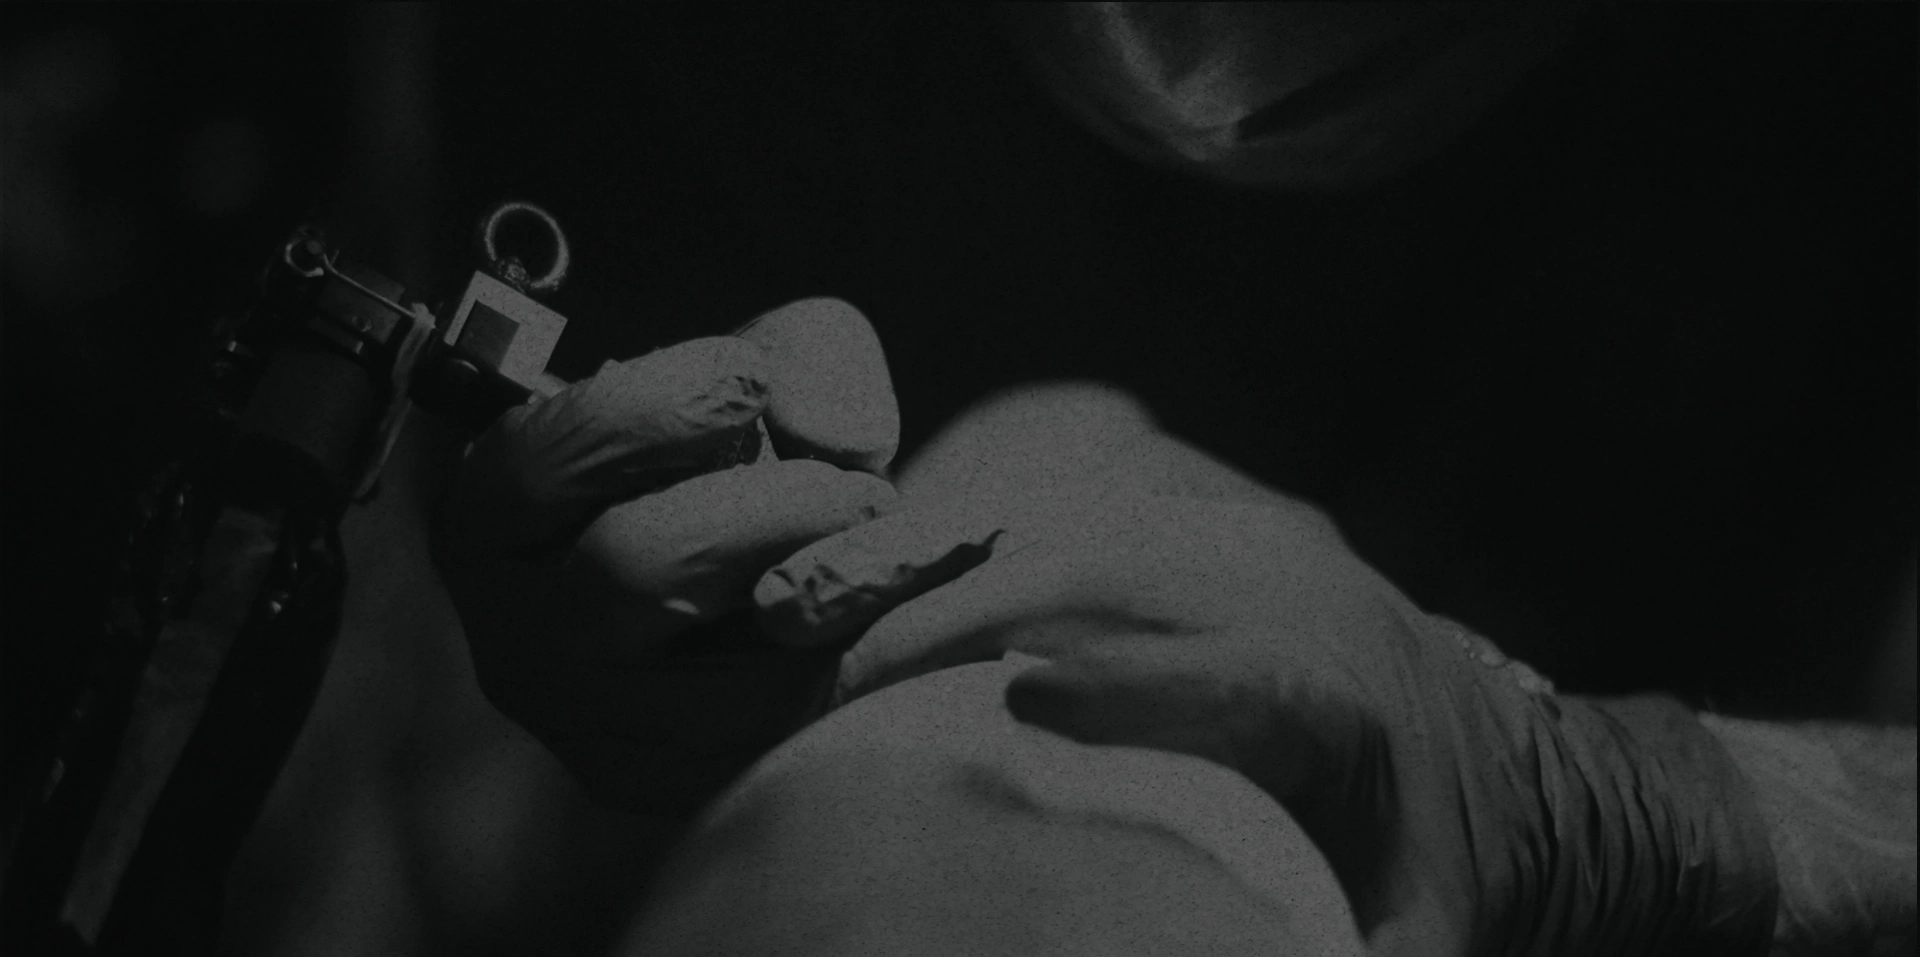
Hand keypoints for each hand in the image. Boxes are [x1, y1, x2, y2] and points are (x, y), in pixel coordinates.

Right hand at [432, 298, 898, 815]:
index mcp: (493, 517)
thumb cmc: (748, 447)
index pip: (536, 467)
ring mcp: (592, 728)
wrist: (780, 566)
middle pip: (636, 572)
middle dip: (772, 514)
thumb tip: (833, 434)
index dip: (649, 410)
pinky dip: (867, 667)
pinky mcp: (674, 786)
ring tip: (884, 543)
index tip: (747, 377)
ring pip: (734, 686)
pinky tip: (908, 608)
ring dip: (838, 598)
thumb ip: (808, 360)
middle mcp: (519, 634)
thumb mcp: (770, 363)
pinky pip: (790, 743)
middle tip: (859, 489)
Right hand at [758, 476, 1778, 955]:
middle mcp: (1289, 589)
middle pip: (1108, 571)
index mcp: (1337, 699)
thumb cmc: (1440, 869)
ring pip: (1069, 516)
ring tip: (814, 611)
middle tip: (827, 680)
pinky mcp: (1208, 512)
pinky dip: (963, 529)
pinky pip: (1069, 496)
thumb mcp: (1414, 942)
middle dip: (961, 615)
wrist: (1515, 765)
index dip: (1120, 685)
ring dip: (938, 558)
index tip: (1007, 699)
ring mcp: (1245, 533)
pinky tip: (872, 569)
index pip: (1225, 679)